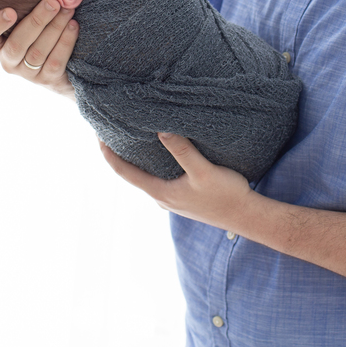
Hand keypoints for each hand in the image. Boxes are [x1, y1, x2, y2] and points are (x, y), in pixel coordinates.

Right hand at [0, 0, 78, 98]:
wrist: (66, 64)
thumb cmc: (42, 29)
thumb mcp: (29, 18)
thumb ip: (26, 5)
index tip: (10, 11)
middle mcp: (8, 61)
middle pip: (17, 44)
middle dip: (36, 20)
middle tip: (52, 2)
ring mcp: (27, 73)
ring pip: (37, 52)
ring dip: (55, 27)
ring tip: (67, 10)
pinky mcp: (47, 80)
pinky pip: (55, 61)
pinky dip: (65, 41)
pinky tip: (73, 25)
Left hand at [99, 133, 256, 230]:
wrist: (247, 217)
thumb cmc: (226, 196)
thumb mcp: (203, 171)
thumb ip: (182, 151)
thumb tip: (160, 129)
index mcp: (161, 193)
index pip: (125, 173)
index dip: (108, 155)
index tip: (98, 136)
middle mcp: (162, 198)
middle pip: (132, 174)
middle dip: (120, 154)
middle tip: (111, 131)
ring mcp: (173, 199)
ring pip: (147, 177)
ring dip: (137, 159)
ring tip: (133, 138)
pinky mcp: (184, 197)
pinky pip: (160, 178)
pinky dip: (153, 164)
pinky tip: (161, 153)